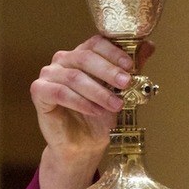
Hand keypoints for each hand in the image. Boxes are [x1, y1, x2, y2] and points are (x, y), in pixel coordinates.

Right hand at [32, 37, 148, 188]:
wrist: (82, 146)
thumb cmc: (98, 118)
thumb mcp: (119, 92)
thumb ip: (129, 69)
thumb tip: (149, 46)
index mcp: (81, 54)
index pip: (96, 43)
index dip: (114, 52)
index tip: (130, 66)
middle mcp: (63, 60)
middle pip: (85, 57)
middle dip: (109, 71)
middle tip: (126, 83)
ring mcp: (49, 74)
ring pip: (74, 77)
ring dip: (98, 92)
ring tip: (115, 105)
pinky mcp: (39, 91)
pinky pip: (60, 92)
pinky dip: (80, 102)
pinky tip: (95, 111)